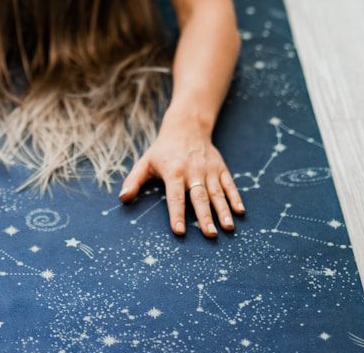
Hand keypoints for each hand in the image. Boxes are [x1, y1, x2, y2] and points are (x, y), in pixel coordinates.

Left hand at [118, 122, 244, 237]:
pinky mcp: (220, 168)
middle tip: (209, 235)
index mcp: (173, 171)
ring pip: (217, 193)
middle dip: (205, 216)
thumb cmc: (163, 150)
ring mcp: (209, 170)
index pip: (175, 196)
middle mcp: (193, 171)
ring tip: (227, 228)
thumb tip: (123, 199)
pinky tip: (240, 212)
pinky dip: (235, 197)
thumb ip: (134, 181)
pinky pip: (229, 184)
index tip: (179, 231)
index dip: (176, 213)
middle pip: (199, 196)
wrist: (186, 127)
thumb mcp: (145, 162)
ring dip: (223, 210)